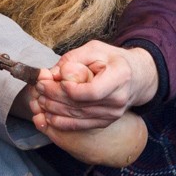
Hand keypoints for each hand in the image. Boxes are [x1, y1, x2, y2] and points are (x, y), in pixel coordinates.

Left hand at [30, 41, 157, 131]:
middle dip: (54, 97)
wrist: (136, 77)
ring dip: (54, 110)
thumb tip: (53, 73)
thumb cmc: (113, 60)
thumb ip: (73, 59)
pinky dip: (61, 122)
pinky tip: (48, 116)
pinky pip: (80, 126)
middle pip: (80, 105)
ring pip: (77, 117)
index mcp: (119, 77)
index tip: (55, 79)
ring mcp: (113, 114)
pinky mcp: (105, 122)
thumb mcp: (95, 49)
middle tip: (39, 87)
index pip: (92, 91)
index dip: (70, 89)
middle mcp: (118, 100)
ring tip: (40, 100)